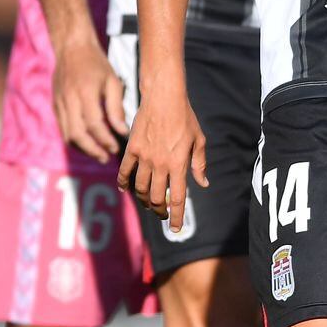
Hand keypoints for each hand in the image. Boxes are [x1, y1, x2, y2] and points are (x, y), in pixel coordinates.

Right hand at [53, 36, 128, 162]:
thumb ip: (116, 107)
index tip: (116, 147)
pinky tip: (87, 143)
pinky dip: (74, 139)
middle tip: (106, 158)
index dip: (105, 139)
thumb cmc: (96, 64)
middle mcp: (69, 100)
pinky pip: (63, 128)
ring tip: (99, 154)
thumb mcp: (112, 81)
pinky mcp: (55, 106)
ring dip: (83, 148)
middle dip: (92, 150)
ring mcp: (59, 103)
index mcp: (85, 92)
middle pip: (77, 134)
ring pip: (67, 135)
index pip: (94, 124)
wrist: (71, 48)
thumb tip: (122, 131)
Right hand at [118, 95, 206, 231]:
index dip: (178, 216)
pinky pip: (124, 171)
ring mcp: (144, 157)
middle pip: (157, 198)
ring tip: (149, 202)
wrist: (164, 97)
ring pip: (141, 188)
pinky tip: (125, 189)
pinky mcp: (132, 149)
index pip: (179, 198)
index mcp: (179, 164)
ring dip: (145, 199)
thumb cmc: (185, 118)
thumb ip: (199, 164)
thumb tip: (203, 184)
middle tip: (162, 213)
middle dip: (160, 210)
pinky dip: (123, 183)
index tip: (176, 229)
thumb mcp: (199, 140)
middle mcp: (160, 164)